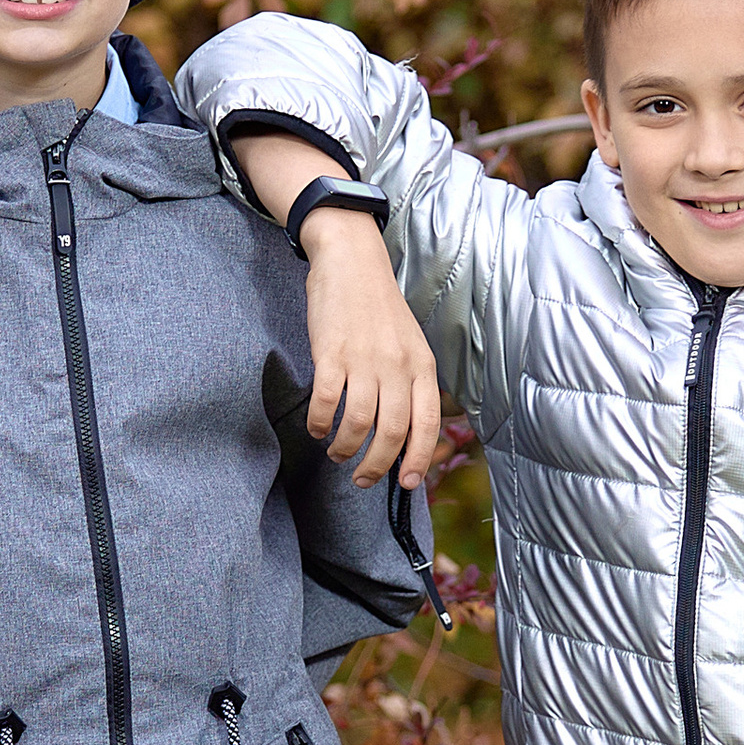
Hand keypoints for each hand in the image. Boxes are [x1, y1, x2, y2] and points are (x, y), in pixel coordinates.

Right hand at [305, 218, 442, 488]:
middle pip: (392, 432)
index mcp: (422, 366)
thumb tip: (405, 433)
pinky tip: (316, 428)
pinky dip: (320, 424)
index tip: (405, 483)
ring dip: (344, 448)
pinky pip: (326, 402)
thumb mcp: (410, 344)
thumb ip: (411, 383)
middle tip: (362, 479)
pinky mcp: (331, 353)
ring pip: (358, 423)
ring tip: (336, 453)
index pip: (426, 425)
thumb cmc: (379, 307)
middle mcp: (397, 366)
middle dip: (376, 466)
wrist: (352, 261)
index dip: (417, 461)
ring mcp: (364, 359)